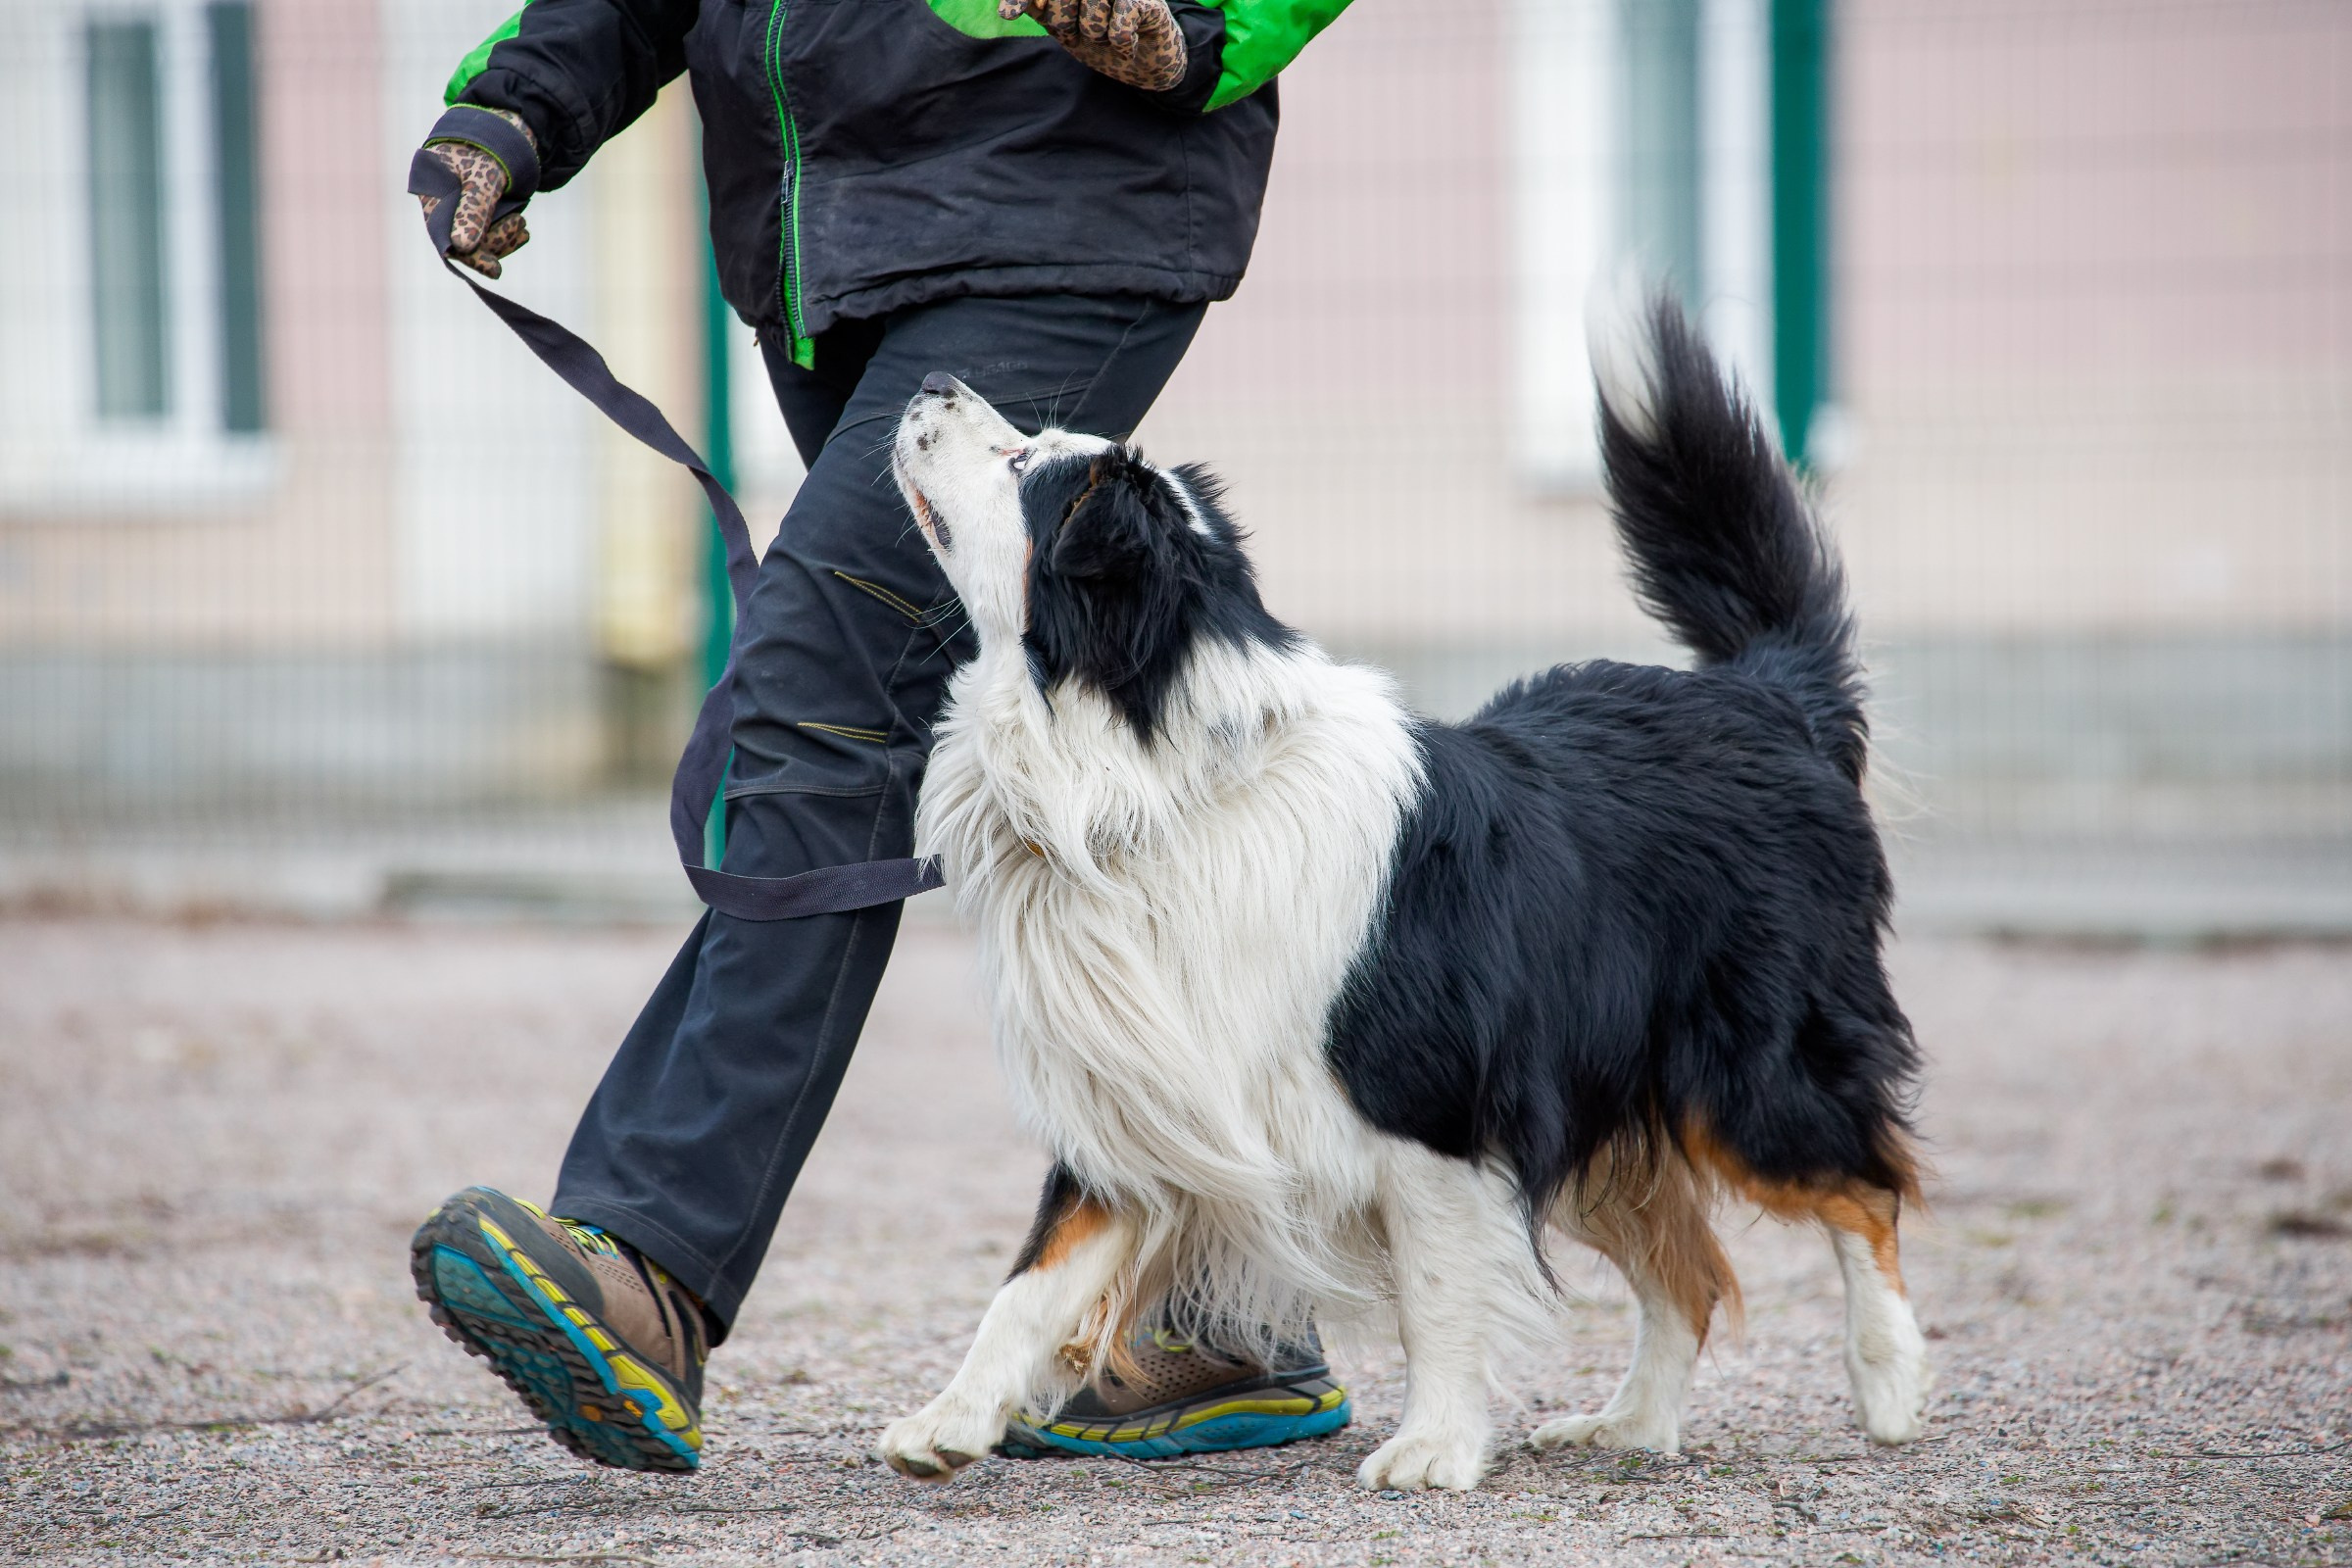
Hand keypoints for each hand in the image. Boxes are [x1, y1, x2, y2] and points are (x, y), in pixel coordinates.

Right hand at [417, 109, 534, 278]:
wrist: (505, 129)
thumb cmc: (490, 148)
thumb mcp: (485, 178)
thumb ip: (474, 209)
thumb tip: (462, 247)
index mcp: (431, 190)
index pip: (445, 236)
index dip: (470, 256)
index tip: (495, 270)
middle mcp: (440, 202)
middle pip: (464, 241)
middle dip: (494, 241)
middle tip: (520, 225)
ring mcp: (457, 207)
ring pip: (479, 240)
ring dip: (503, 238)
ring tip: (522, 225)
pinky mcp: (474, 209)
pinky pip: (487, 234)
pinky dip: (506, 236)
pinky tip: (522, 231)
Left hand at [998, 0, 1187, 91]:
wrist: (1142, 59)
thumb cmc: (1098, 36)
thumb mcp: (1060, 24)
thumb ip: (1037, 8)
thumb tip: (1007, 8)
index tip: (1008, 15)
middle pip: (1062, 4)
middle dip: (1066, 25)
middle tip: (1081, 31)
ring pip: (1092, 19)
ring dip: (1097, 37)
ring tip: (1107, 33)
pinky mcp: (1146, 0)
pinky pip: (1119, 31)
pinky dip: (1122, 45)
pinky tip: (1128, 41)